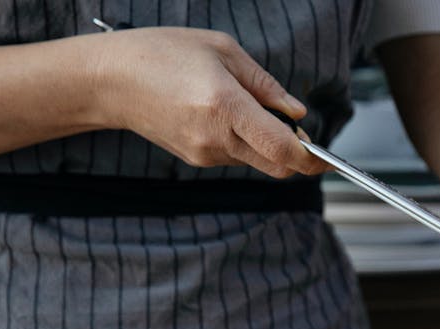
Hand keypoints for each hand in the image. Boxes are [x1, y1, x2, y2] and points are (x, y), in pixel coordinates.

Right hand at [94, 28, 326, 176]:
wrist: (109, 81)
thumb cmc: (161, 54)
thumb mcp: (221, 50)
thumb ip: (265, 85)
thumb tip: (296, 113)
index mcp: (226, 107)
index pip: (283, 149)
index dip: (313, 158)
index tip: (329, 157)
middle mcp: (217, 138)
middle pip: (277, 167)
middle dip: (298, 156)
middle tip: (301, 133)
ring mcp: (205, 154)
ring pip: (258, 161)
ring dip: (268, 144)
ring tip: (245, 106)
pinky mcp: (196, 160)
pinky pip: (236, 157)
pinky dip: (246, 142)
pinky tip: (224, 115)